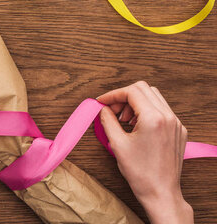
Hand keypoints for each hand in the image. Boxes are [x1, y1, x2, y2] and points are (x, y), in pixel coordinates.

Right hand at [97, 81, 192, 223]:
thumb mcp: (117, 143)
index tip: (102, 102)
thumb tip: (102, 109)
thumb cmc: (140, 172)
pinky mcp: (179, 131)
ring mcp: (176, 124)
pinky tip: (137, 126)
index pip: (132, 91)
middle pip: (143, 89)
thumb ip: (107, 120)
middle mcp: (168, 117)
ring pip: (154, 97)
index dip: (113, 94)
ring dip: (135, 103)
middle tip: (112, 110)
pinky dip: (147, 111)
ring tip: (124, 120)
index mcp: (154, 118)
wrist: (160, 192)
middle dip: (124, 96)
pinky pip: (162, 110)